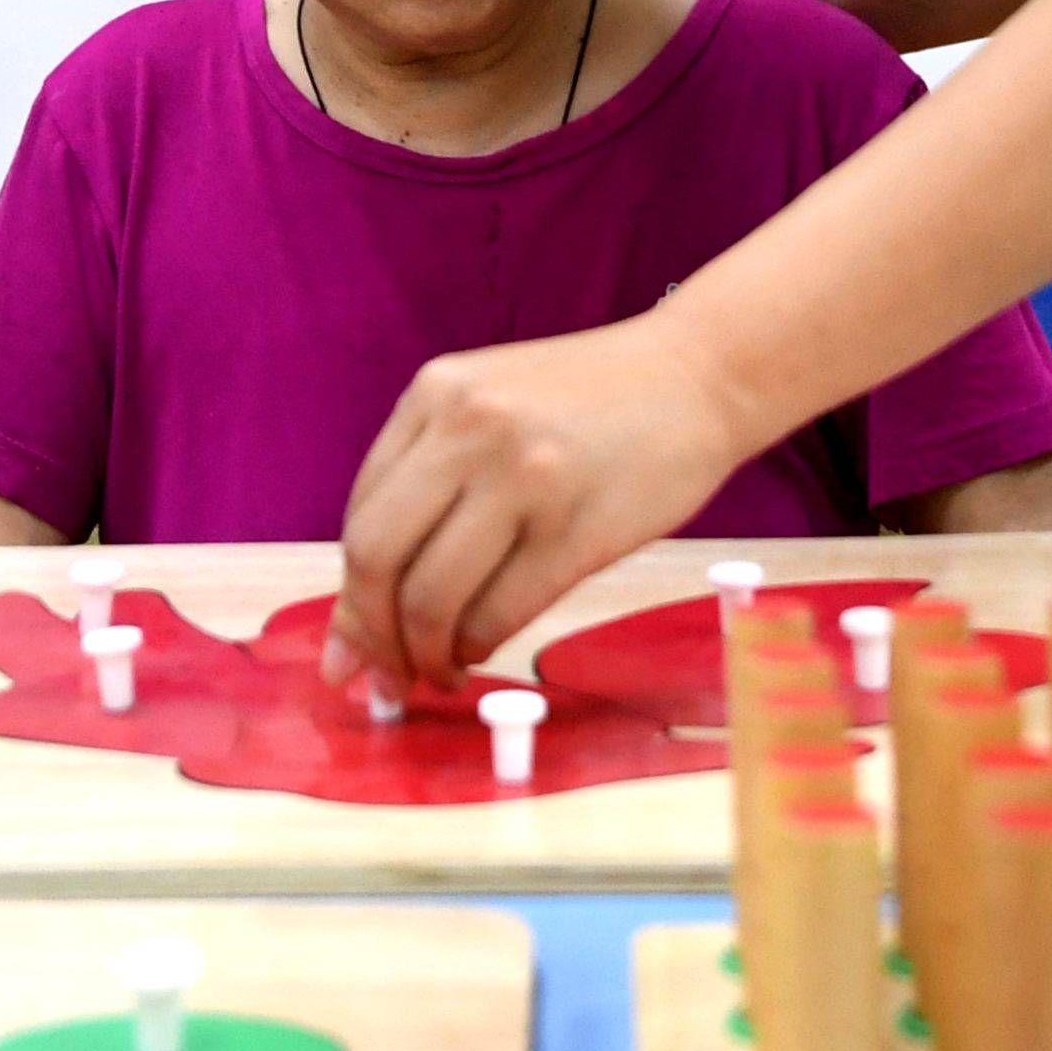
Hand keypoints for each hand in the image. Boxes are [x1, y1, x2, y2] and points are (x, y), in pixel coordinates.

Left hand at [322, 316, 757, 688]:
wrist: (700, 374)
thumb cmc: (594, 404)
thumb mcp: (493, 409)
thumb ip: (427, 487)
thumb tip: (360, 614)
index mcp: (435, 393)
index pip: (360, 515)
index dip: (351, 595)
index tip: (353, 645)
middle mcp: (469, 428)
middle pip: (377, 557)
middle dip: (373, 633)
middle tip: (384, 676)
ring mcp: (524, 477)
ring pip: (432, 595)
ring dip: (424, 654)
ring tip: (440, 671)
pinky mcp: (577, 528)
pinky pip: (499, 611)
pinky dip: (476, 647)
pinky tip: (480, 652)